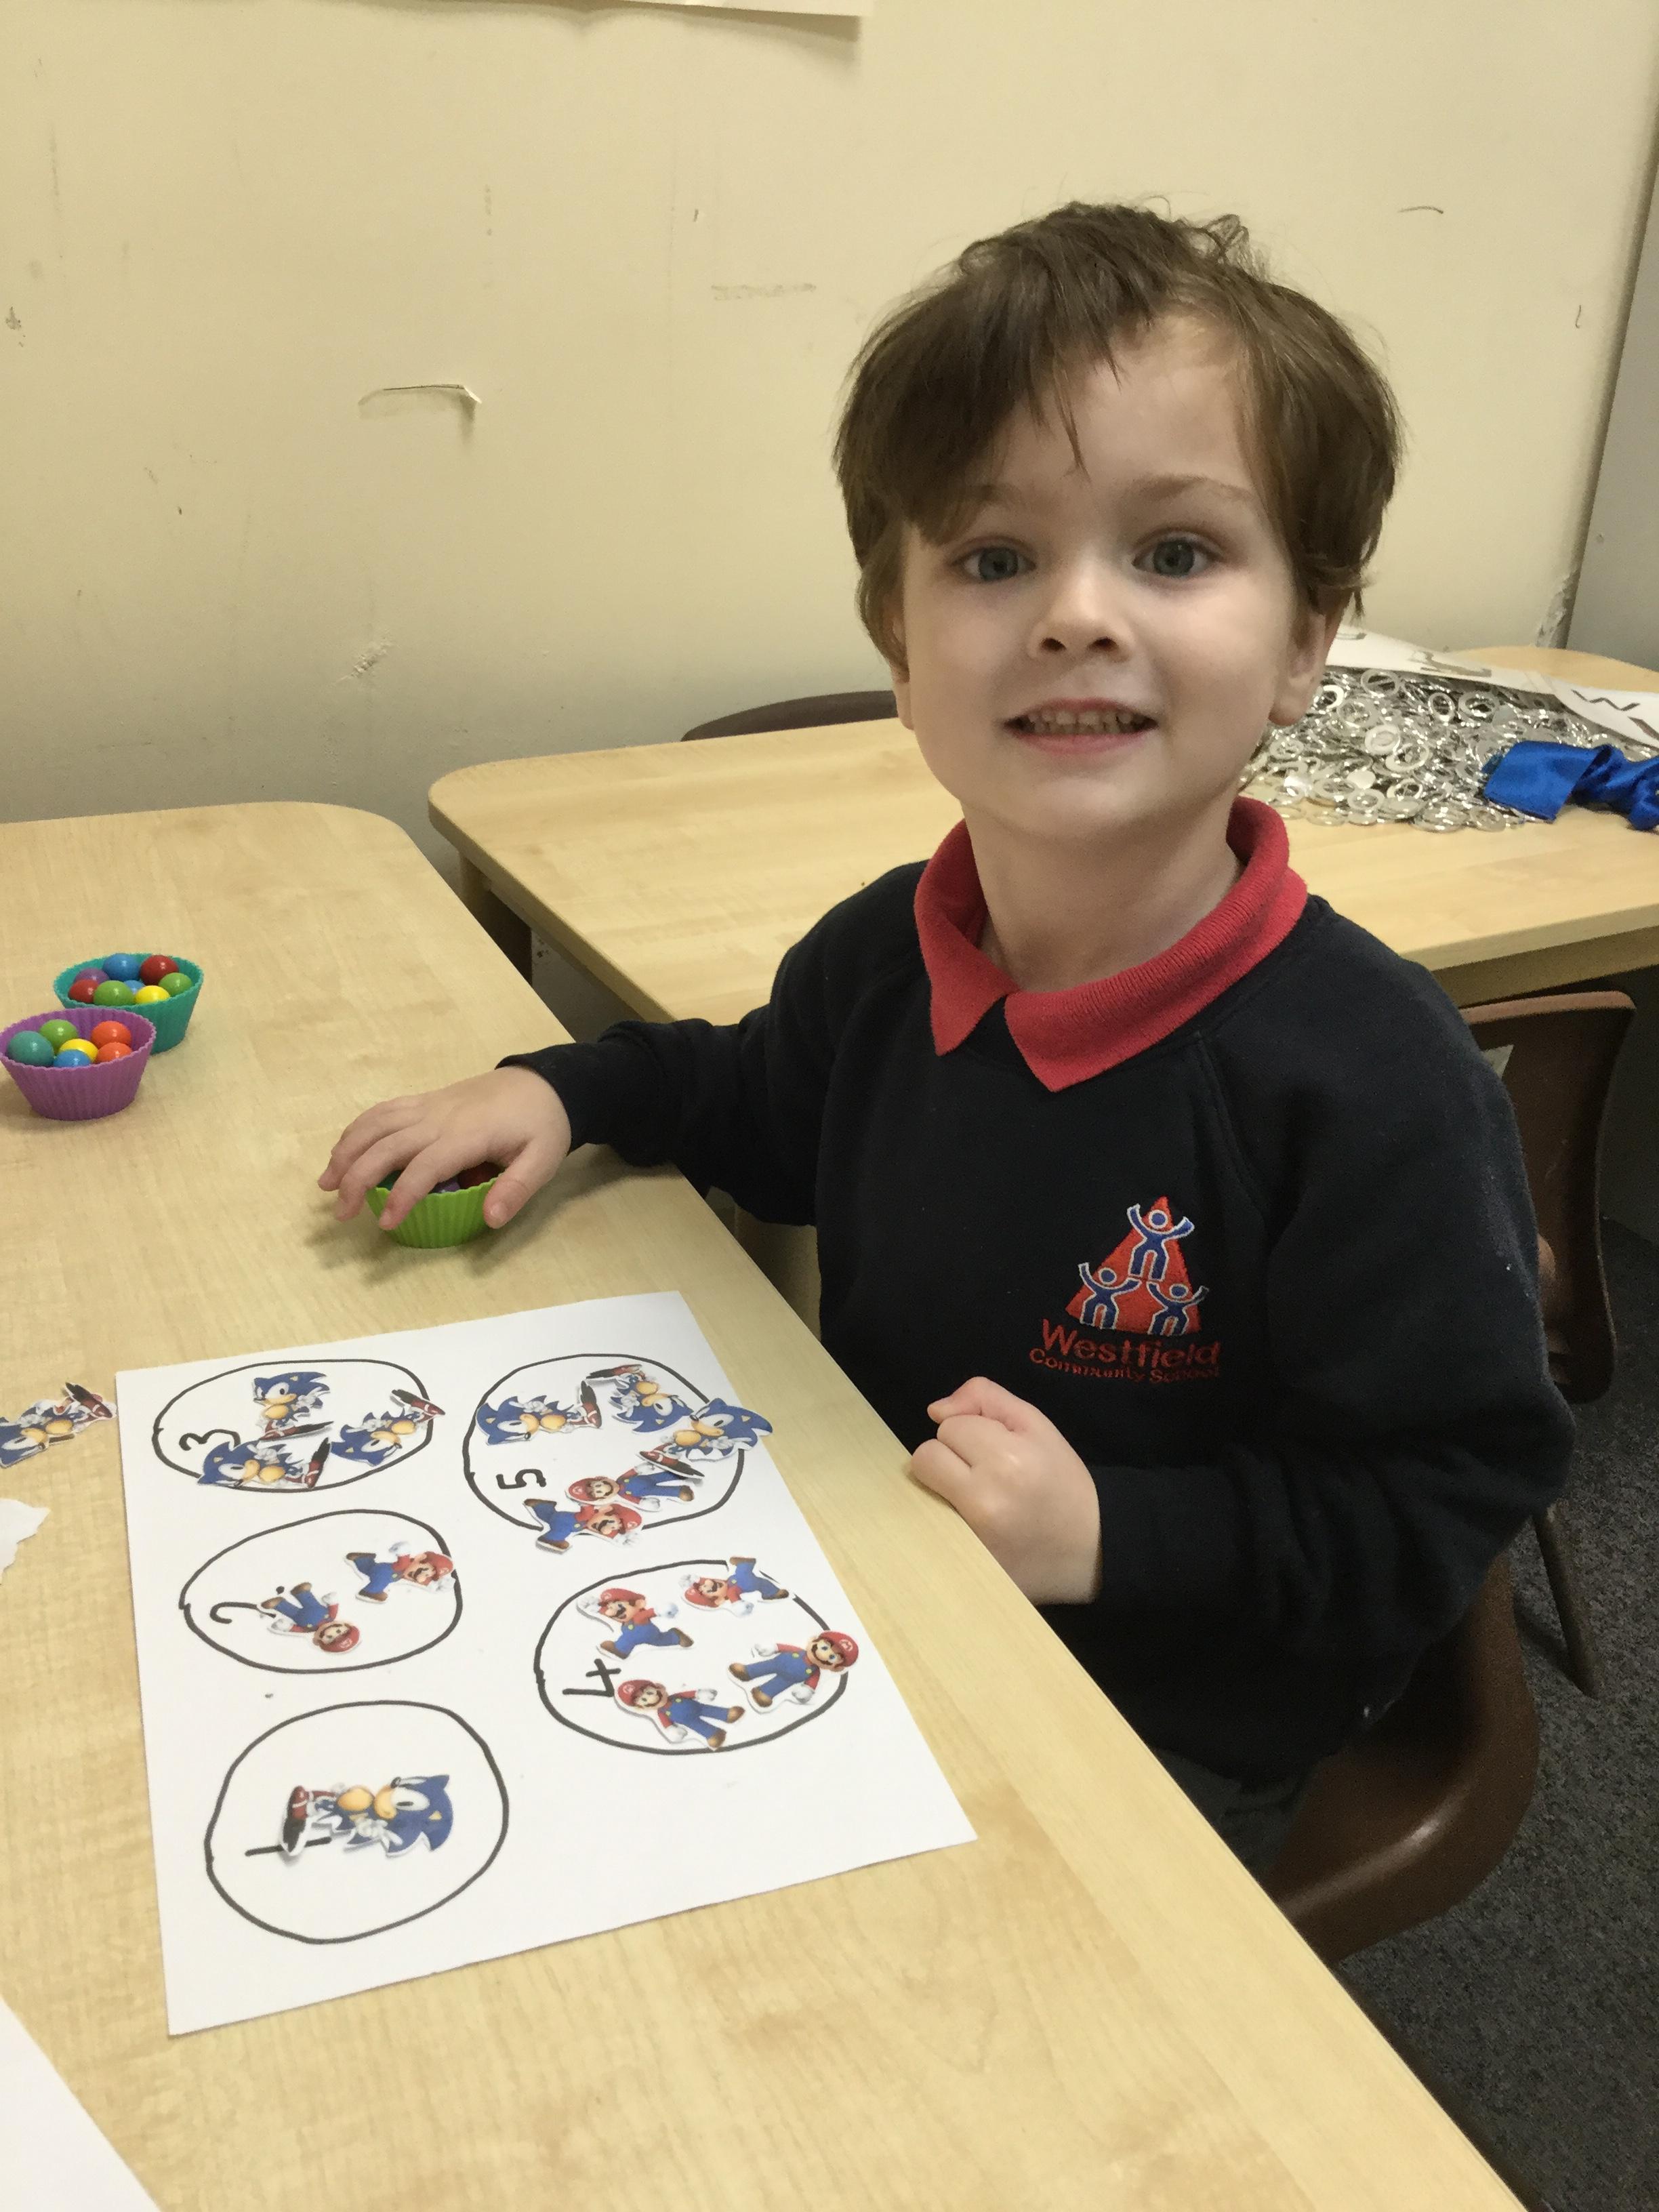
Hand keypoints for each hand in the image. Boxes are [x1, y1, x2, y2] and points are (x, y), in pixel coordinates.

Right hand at [319, 1068, 571, 1230]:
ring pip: (376, 1123)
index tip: (385, 1223)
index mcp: (468, 1134)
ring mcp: (429, 1105)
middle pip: (387, 1144)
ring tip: (326, 1183)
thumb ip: (517, 1189)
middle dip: (357, 1178)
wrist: (543, 1082)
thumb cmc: (543, 1126)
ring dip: (346, 1151)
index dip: (402, 1194)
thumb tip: (490, 1219)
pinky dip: (357, 1129)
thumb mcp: (543, 1159)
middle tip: (341, 1213)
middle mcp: (440, 1117)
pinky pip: (383, 1111)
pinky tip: (344, 1150)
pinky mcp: (425, 1101)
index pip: (425, 1165)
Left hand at [908, 1376, 1101, 1604]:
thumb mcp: (1036, 1425)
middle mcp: (985, 1500)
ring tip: (981, 1497)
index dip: (971, 1433)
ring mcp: (972, 1537)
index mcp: (1007, 1460)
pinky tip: (978, 1524)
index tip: (997, 1450)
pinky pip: (933, 1527)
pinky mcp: (966, 1563)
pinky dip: (948, 1519)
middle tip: (984, 1472)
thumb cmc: (1062, 1481)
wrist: (1091, 1549)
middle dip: (950, 1456)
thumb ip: (985, 1399)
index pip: (949, 1428)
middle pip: (926, 1457)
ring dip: (944, 1488)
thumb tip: (935, 1410)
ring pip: (923, 1492)